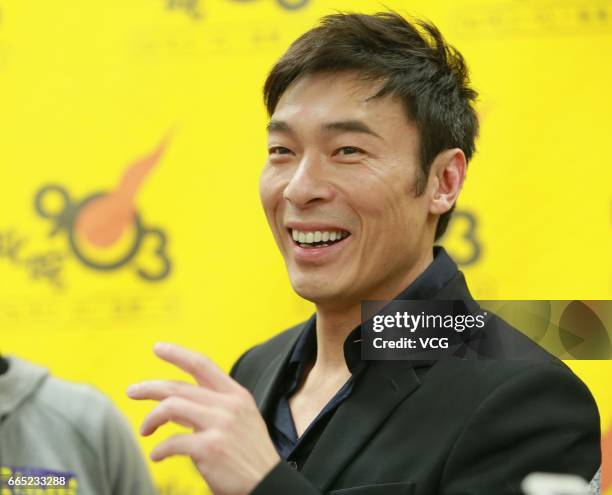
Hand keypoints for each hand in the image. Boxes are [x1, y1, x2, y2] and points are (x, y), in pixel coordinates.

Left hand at [127, 342, 279, 494]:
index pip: (203, 365)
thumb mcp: (241, 420)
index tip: (158, 347)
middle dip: (150, 387)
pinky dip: (159, 450)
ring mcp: (219, 425)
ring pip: (171, 407)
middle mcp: (228, 405)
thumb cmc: (250, 455)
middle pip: (179, 387)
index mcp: (236, 395)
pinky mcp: (209, 448)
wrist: (268, 483)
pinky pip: (172, 442)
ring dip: (151, 418)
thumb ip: (213, 407)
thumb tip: (176, 402)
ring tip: (145, 430)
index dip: (178, 354)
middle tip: (132, 391)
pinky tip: (157, 455)